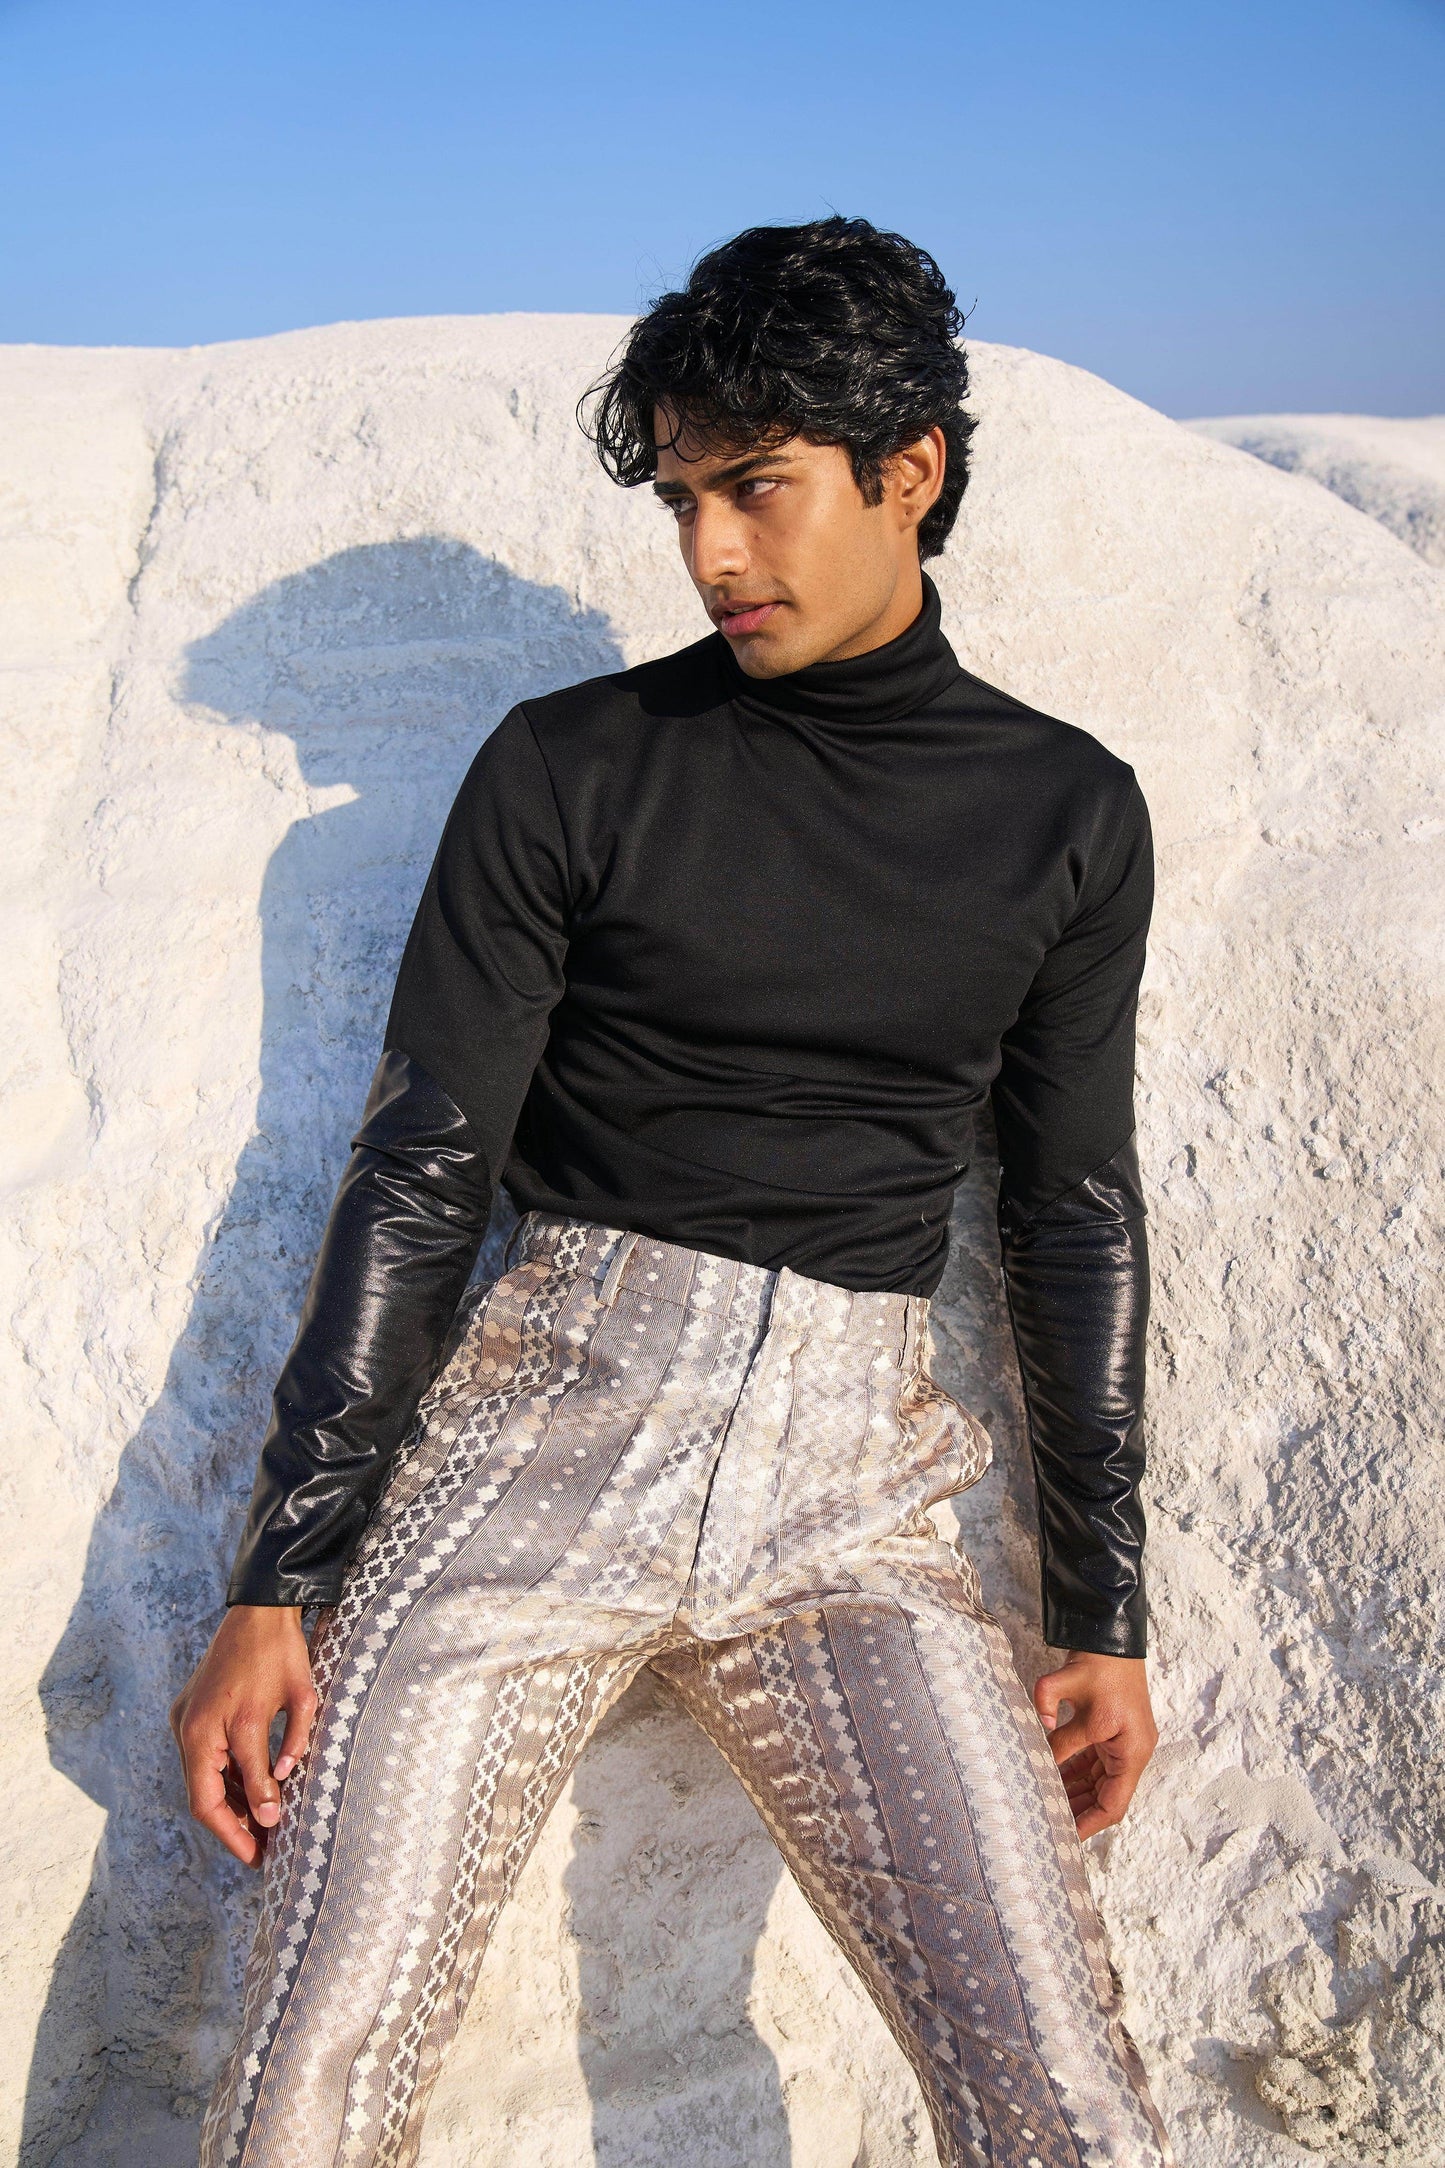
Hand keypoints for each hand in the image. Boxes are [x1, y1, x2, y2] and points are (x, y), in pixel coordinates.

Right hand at [170, 1605, 316, 1867]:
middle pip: (203, 1797)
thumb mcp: (297, 1702)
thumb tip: (271, 1809)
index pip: (213, 1803)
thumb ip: (282, 1755)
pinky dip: (227, 1778)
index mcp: (210, 1729)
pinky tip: (253, 1794)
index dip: (236, 1835)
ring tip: (264, 1828)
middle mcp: (189, 1727)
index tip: (260, 1857)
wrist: (261, 1607)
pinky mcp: (191, 1711)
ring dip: (231, 1804)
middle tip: (264, 1852)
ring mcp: (186, 1719)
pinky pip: (205, 1757)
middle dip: (233, 1827)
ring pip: (203, 1779)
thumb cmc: (284, 1652)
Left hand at [1033, 1652, 1157, 1839]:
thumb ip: (1057, 1733)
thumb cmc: (1098, 1665)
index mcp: (1131, 1750)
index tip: (1065, 1836)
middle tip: (1047, 1823)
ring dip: (1073, 1792)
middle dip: (1077, 1810)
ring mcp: (1122, 1741)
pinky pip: (1093, 1762)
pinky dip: (1073, 1772)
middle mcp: (1132, 1751)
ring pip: (1097, 1780)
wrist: (1109, 1634)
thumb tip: (1039, 1758)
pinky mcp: (1110, 1731)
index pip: (1113, 1803)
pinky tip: (1050, 1777)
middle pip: (1105, 1795)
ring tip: (1044, 1804)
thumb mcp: (1073, 1699)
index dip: (1089, 1823)